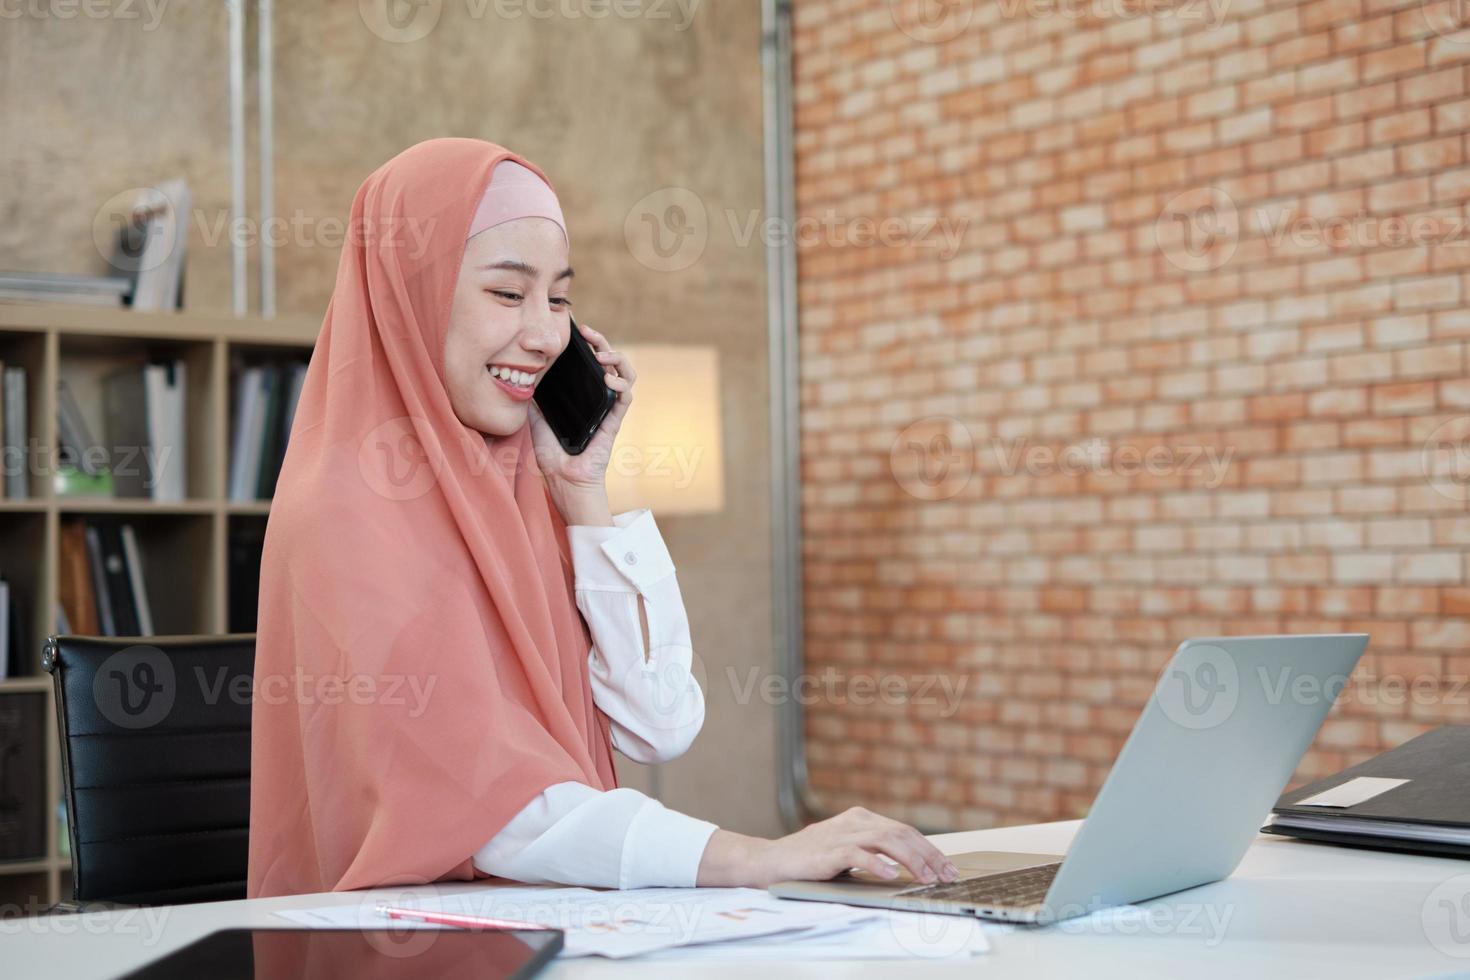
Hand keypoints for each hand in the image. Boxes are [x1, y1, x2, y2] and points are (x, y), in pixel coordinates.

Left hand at [527, 320, 635, 510]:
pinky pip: (626, 398)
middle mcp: (599, 398)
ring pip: (626, 375)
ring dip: (618, 358)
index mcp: (583, 395)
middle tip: (588, 332)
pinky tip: (608, 379)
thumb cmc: (551, 454)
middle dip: (602, 341)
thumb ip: (534, 399)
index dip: (589, 344)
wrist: (562, 479)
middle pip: (610, 361)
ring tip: (602, 354)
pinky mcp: (615, 422)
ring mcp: (609, 409)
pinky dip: (622, 384)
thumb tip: (523, 377)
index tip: (576, 331)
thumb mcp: (535, 418)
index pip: (591, 362)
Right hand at [696, 806, 959, 887]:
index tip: (947, 868)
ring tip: (926, 877)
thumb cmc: (811, 859)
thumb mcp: (848, 850)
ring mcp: (841, 834)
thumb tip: (909, 865)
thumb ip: (873, 851)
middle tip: (946, 876)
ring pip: (886, 840)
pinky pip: (858, 854)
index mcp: (861, 818)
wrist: (772, 861)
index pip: (904, 831)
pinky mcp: (828, 850)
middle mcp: (855, 821)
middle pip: (901, 834)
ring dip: (911, 860)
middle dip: (929, 855)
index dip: (929, 849)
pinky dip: (877, 864)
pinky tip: (891, 876)